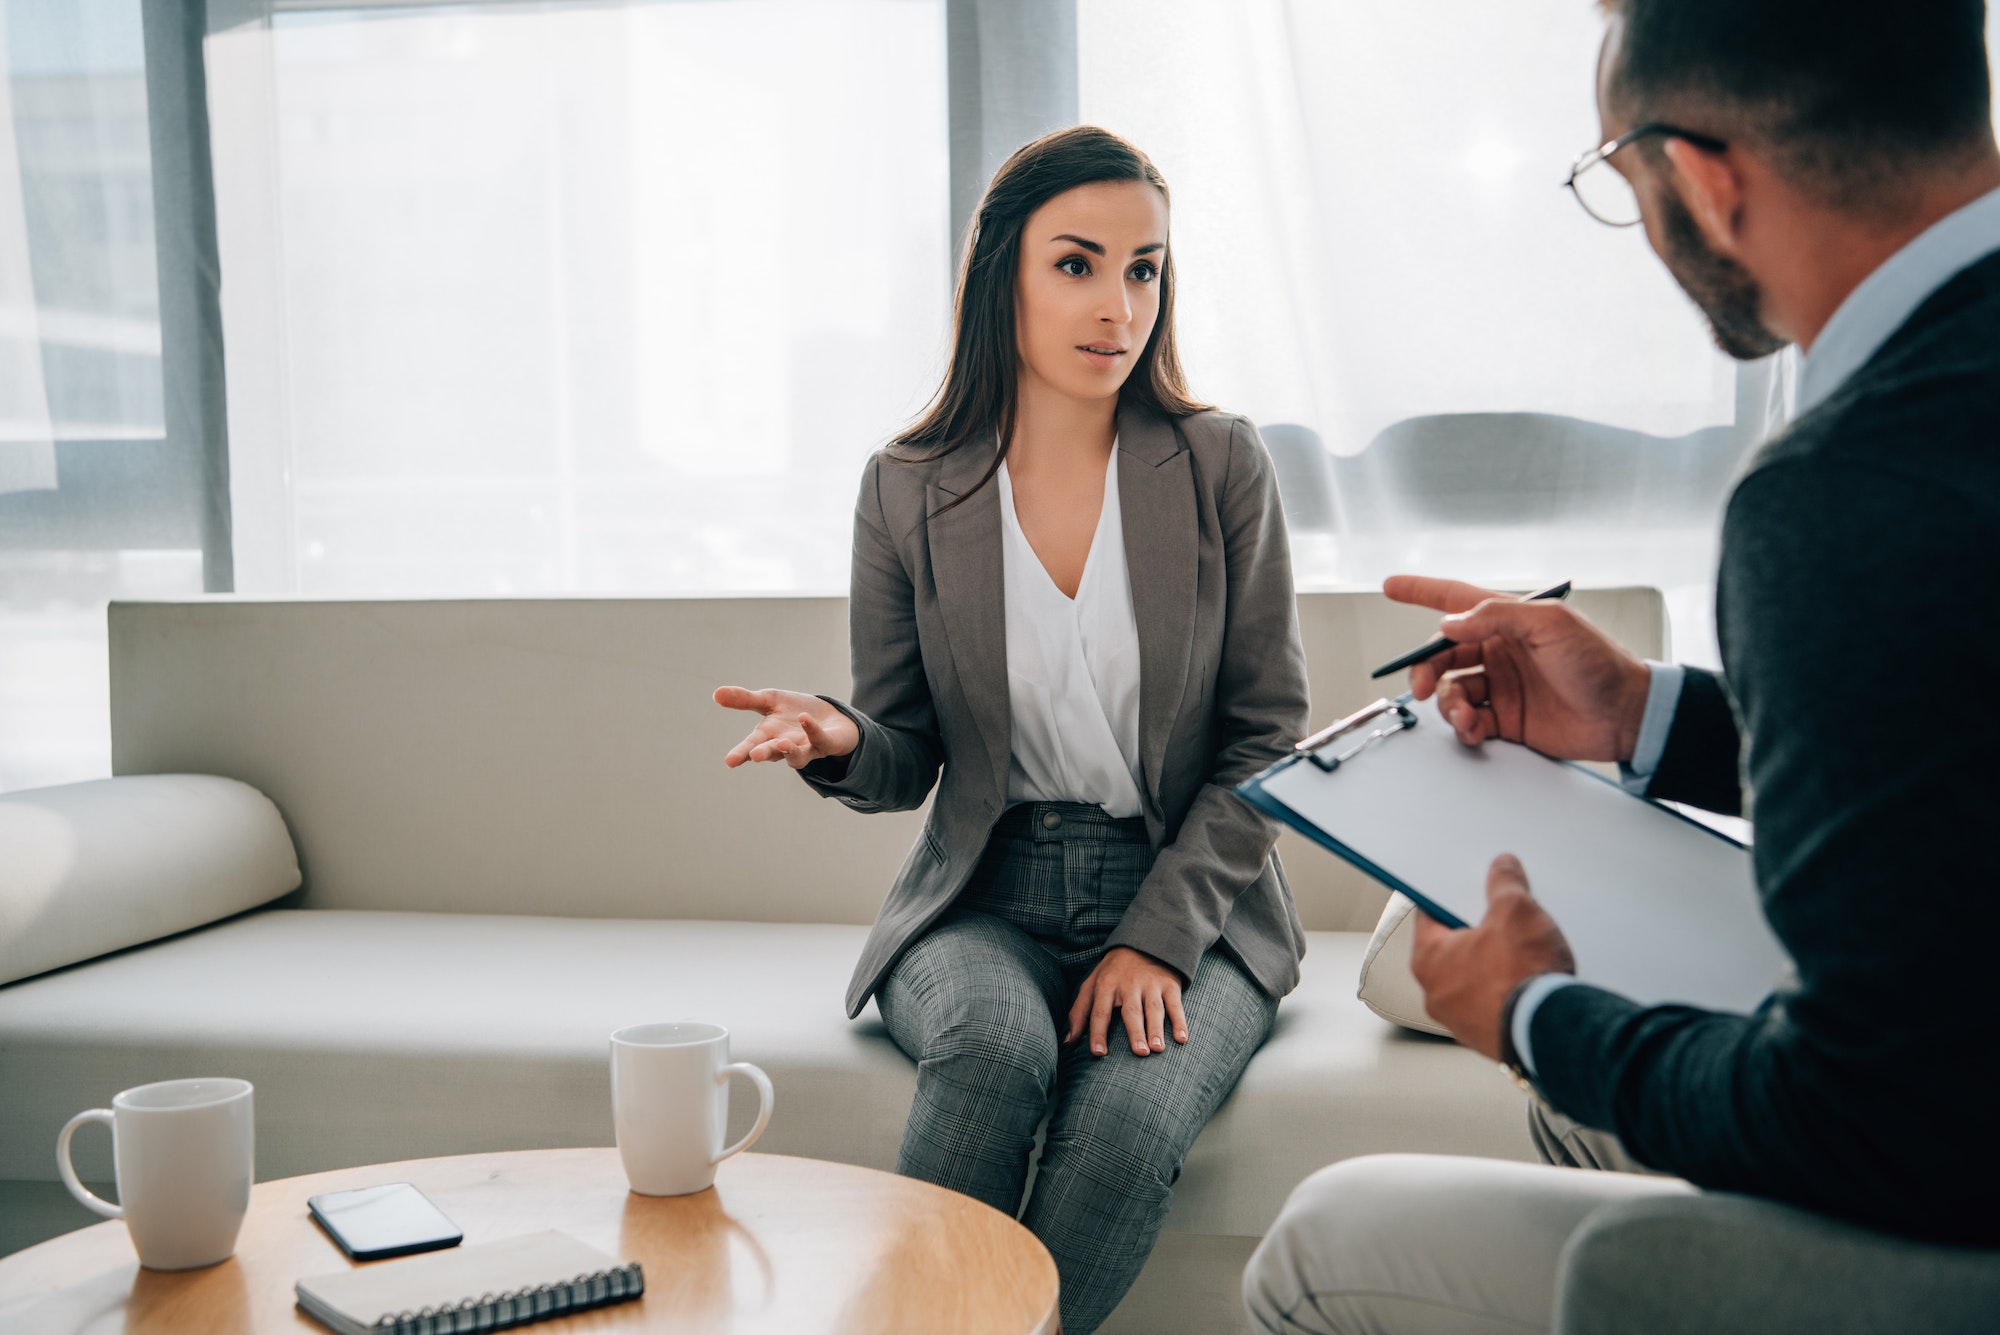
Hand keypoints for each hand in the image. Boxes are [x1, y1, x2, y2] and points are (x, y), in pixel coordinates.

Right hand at [714, 686, 859, 769]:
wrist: (830, 719)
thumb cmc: (794, 712)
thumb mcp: (768, 700)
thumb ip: (744, 700)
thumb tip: (715, 694)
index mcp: (768, 737)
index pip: (752, 746)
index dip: (741, 754)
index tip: (729, 761)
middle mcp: (785, 746)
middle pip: (773, 752)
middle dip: (764, 753)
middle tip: (754, 755)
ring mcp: (806, 748)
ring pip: (797, 756)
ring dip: (790, 751)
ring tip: (782, 743)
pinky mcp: (826, 744)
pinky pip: (819, 739)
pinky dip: (811, 730)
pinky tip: (803, 718)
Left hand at [1065, 947, 1188, 1057]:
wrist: (1143, 941)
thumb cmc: (1112, 972)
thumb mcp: (1091, 984)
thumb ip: (1079, 1012)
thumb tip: (1068, 1042)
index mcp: (1106, 985)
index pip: (1100, 1012)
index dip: (1098, 1032)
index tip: (1098, 1053)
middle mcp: (1128, 985)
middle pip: (1131, 1011)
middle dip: (1135, 1032)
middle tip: (1139, 1052)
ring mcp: (1151, 984)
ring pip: (1154, 1009)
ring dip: (1156, 1029)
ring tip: (1157, 1048)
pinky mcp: (1169, 984)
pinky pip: (1175, 1004)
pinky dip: (1180, 1021)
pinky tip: (1182, 1038)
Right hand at [1383, 575, 1652, 762]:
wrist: (1625, 715)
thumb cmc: (1599, 663)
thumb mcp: (1550, 625)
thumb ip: (1497, 616)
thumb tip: (1450, 623)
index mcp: (1508, 621)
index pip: (1455, 600)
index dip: (1421, 592)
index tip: (1390, 587)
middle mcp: (1500, 651)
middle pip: (1443, 655)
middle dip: (1425, 670)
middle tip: (1421, 688)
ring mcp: (1501, 686)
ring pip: (1451, 691)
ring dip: (1448, 704)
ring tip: (1464, 717)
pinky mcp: (1506, 719)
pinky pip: (1468, 720)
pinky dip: (1463, 726)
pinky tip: (1475, 730)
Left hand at [1409, 855, 1576, 1061]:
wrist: (1552, 1034)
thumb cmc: (1521, 976)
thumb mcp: (1516, 911)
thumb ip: (1505, 884)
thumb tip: (1502, 868)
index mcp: (1428, 960)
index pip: (1429, 915)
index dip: (1449, 896)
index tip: (1464, 889)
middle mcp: (1436, 994)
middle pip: (1453, 948)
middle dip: (1479, 931)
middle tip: (1503, 919)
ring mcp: (1461, 1021)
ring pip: (1474, 979)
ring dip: (1494, 965)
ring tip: (1523, 953)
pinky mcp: (1488, 1038)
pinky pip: (1493, 1005)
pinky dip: (1508, 993)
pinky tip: (1530, 983)